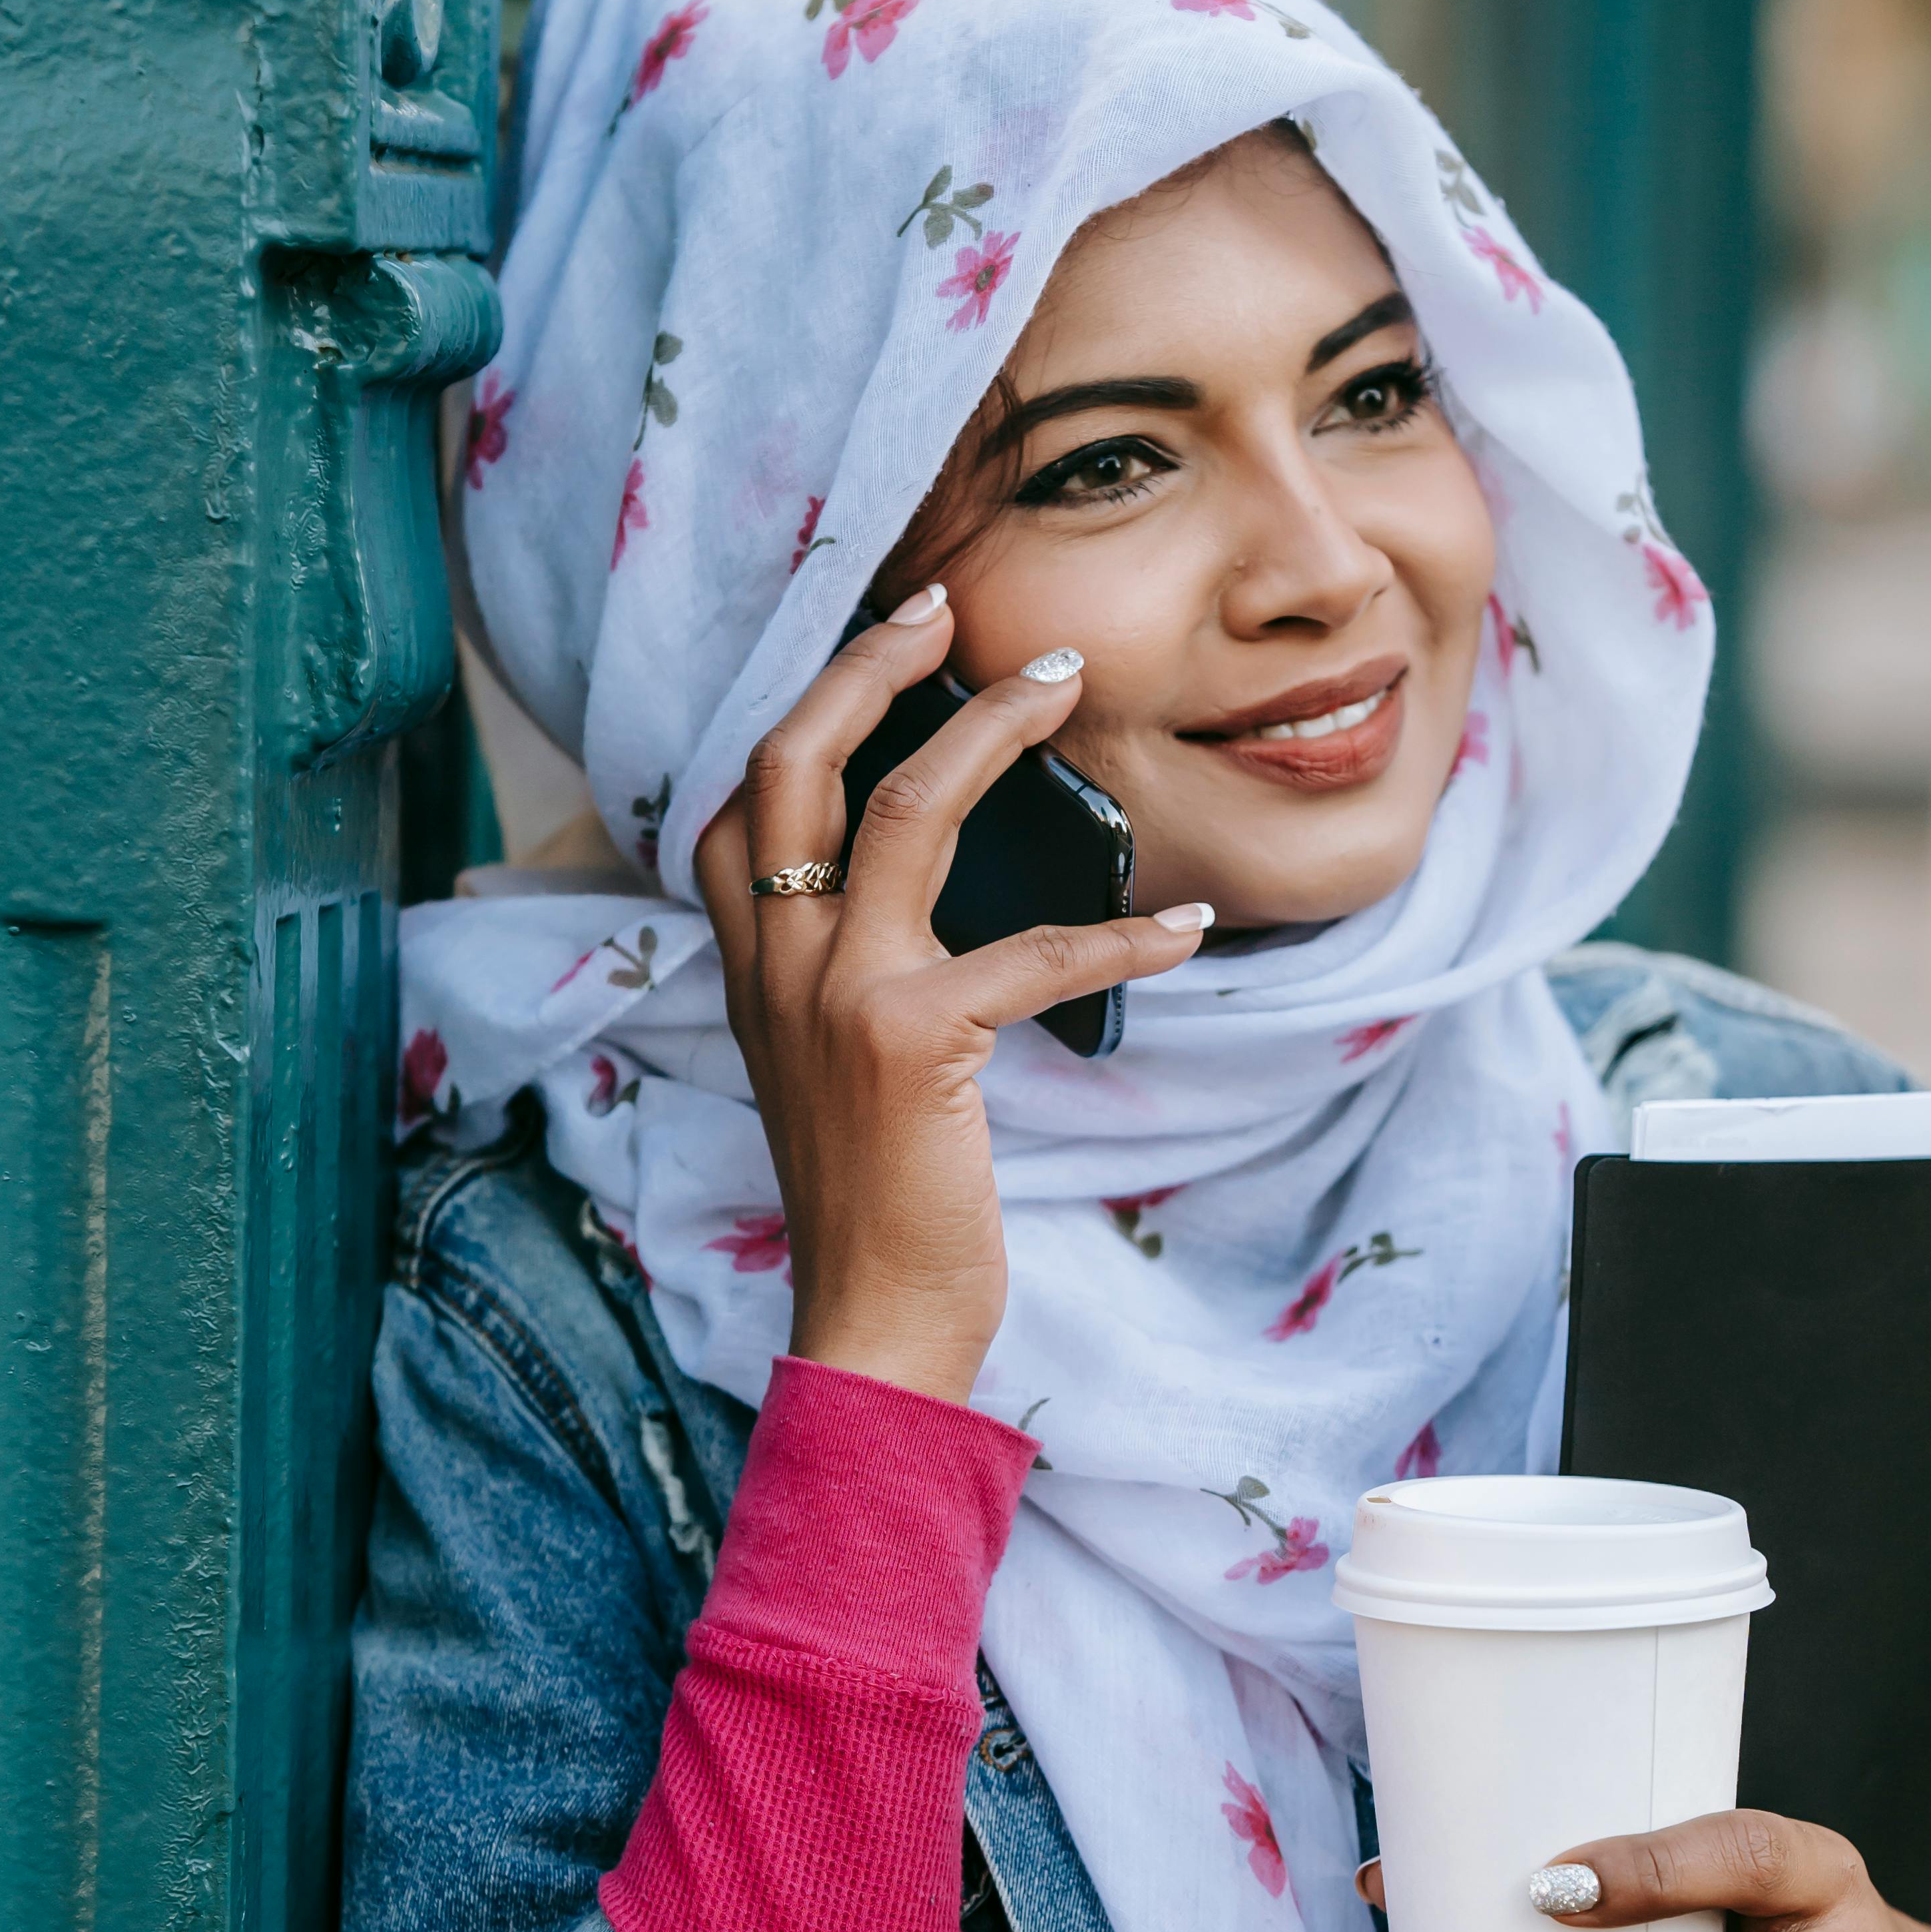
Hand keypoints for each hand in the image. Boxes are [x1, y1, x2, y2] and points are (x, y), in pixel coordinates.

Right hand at [692, 588, 1211, 1403]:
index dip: (809, 706)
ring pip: (901, 810)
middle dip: (872, 668)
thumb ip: (856, 974)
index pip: (742, 798)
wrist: (870, 1321)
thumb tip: (940, 902)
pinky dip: (1122, 933)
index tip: (890, 641)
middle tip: (955, 610)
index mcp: (756, 964)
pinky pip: (1031, 951)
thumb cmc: (878, 1198)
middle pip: (794, 762)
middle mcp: (777, 962)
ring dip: (989, 733)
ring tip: (1061, 688)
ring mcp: (834, 995)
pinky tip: (1188, 930)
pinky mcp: (911, 1043)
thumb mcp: (836, 1064)